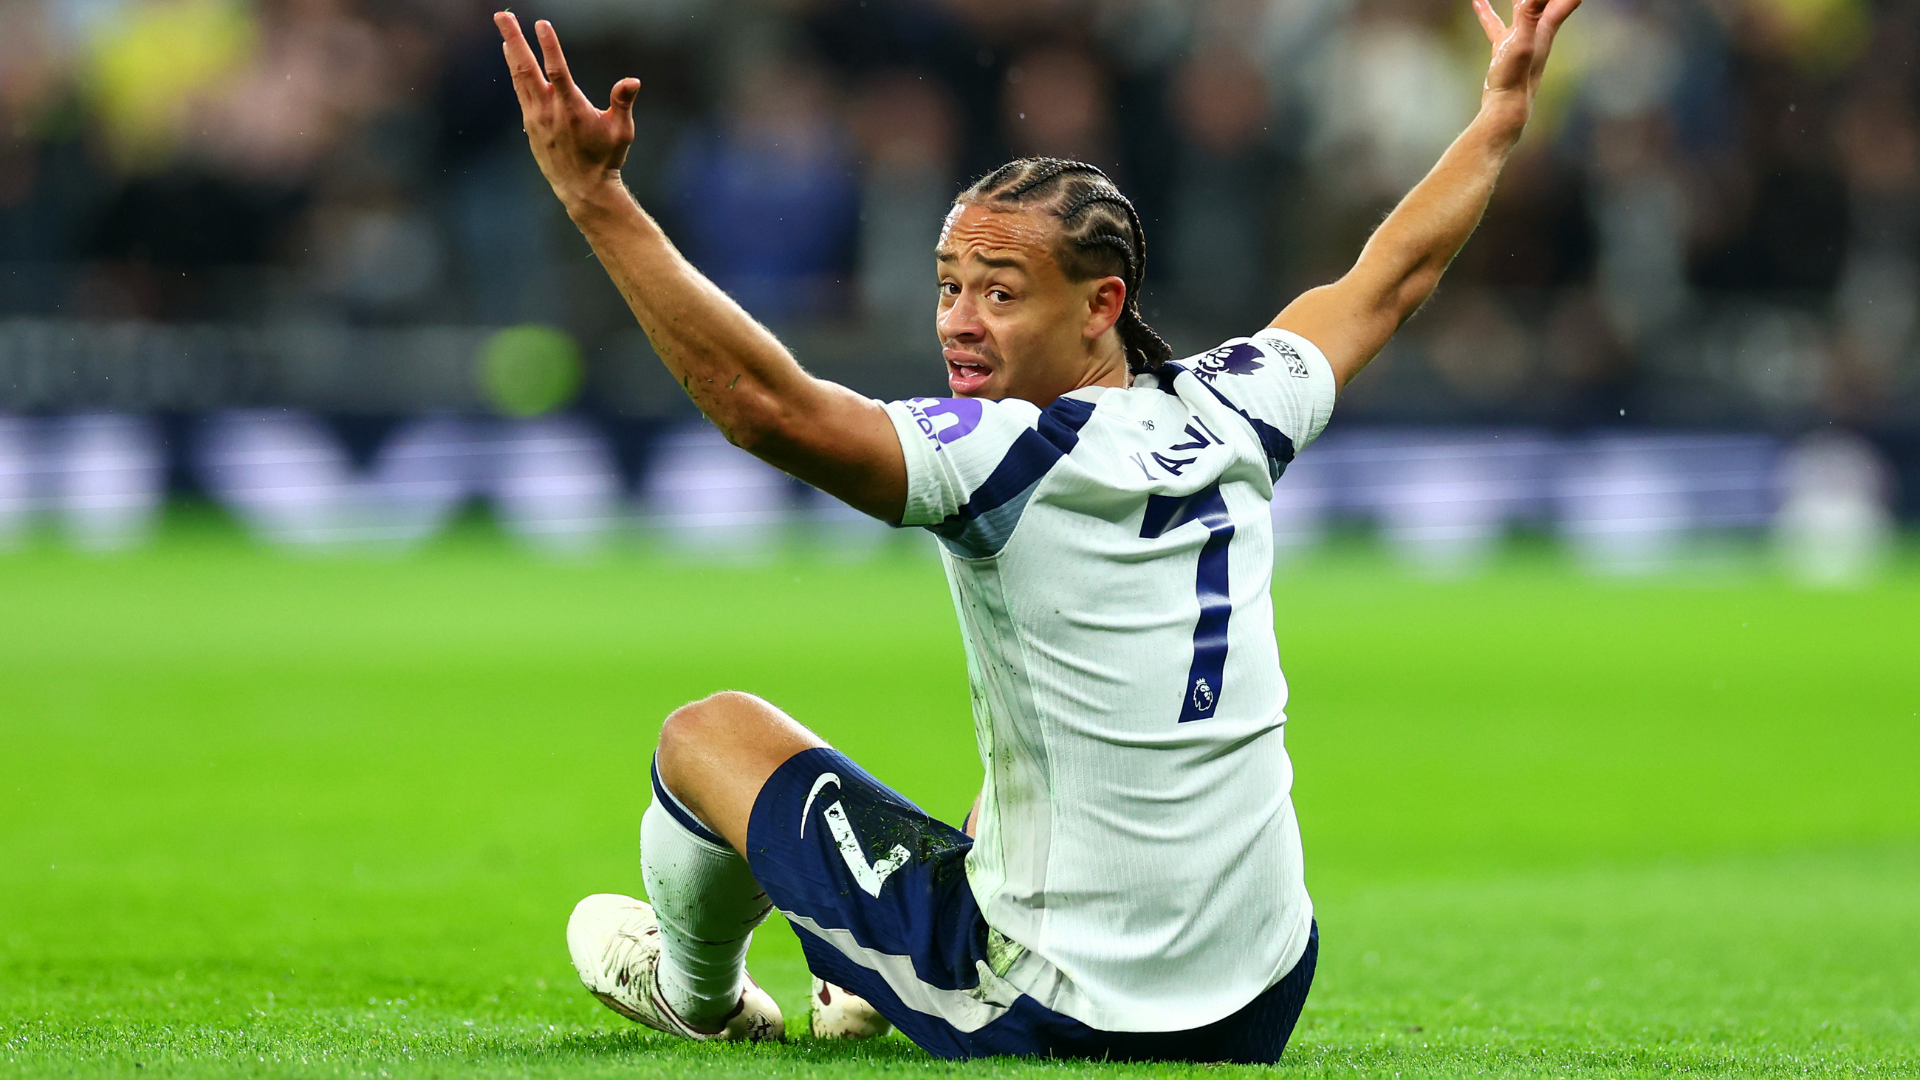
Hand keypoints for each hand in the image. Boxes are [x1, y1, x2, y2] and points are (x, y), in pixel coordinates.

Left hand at [495, 13, 641, 207]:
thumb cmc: (605, 158)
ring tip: (504, 32)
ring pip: (519, 78)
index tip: (541, 23)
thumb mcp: (622, 132)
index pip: (556, 71)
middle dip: (514, 39)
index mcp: (571, 109)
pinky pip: (520, 92)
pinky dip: (515, 72)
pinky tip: (512, 59)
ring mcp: (535, 118)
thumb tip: (632, 81)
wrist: (582, 188)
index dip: (549, 46)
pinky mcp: (530, 125)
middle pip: (526, 68)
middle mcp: (548, 111)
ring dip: (510, 52)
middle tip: (502, 16)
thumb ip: (622, 103)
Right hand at [1473, 0, 1581, 120]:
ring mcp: (1521, 37)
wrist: (1505, 108)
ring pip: (1522, 7)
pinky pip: (1495, 23)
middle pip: (1545, 0)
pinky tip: (1476, 1)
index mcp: (1546, 25)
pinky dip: (1487, 11)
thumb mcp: (1522, 39)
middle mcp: (1539, 29)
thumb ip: (1531, 13)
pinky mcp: (1503, 48)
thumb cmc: (1517, 76)